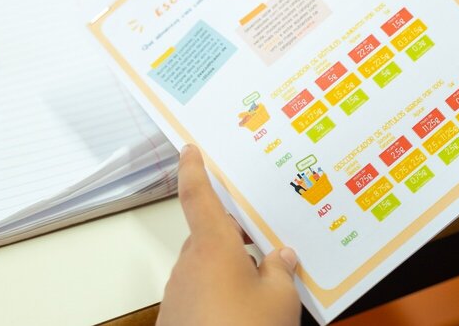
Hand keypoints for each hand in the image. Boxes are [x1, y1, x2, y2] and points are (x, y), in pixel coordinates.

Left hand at [157, 145, 300, 325]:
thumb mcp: (279, 299)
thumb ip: (280, 270)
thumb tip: (280, 257)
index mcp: (212, 247)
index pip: (197, 196)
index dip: (193, 170)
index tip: (189, 150)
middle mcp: (190, 265)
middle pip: (210, 235)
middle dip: (236, 235)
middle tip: (267, 236)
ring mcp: (180, 294)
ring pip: (207, 267)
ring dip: (231, 269)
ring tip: (267, 285)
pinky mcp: (178, 319)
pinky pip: (203, 294)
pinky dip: (222, 295)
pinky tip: (247, 311)